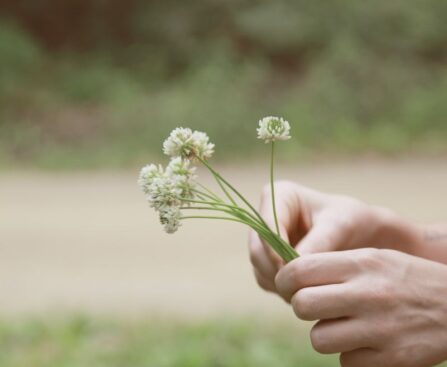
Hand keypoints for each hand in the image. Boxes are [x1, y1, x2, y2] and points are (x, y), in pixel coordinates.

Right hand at [249, 181, 416, 293]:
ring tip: (311, 289)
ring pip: (259, 266)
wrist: (362, 236)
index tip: (297, 272)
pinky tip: (306, 289)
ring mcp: (264, 239)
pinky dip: (282, 288)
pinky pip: (265, 279)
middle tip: (304, 288)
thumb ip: (317, 245)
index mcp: (279, 195)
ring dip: (280, 282)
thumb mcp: (340, 227)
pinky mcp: (266, 259)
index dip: (277, 251)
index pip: (267, 226)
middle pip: (258, 249)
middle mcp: (266, 216)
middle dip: (279, 270)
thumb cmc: (352, 222)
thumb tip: (293, 268)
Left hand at [275, 248, 446, 366]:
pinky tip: (368, 342)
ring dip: (325, 334)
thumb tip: (290, 277)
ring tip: (345, 325)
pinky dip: (351, 355)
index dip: (284, 279)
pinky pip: (346, 362)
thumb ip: (334, 266)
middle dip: (302, 307)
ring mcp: (380, 328)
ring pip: (319, 339)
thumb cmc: (405, 278)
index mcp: (360, 263)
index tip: (287, 285)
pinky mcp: (391, 359)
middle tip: (315, 307)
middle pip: (302, 305)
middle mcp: (368, 293)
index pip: (299, 269)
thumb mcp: (373, 258)